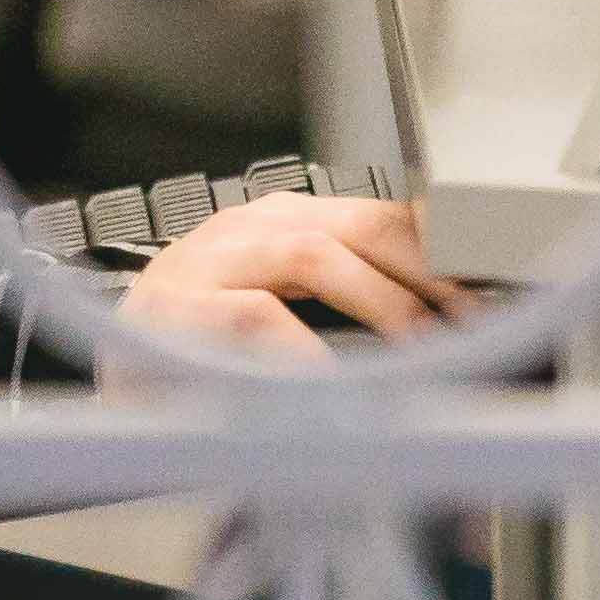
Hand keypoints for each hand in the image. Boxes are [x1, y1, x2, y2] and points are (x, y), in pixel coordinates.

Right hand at [116, 190, 464, 363]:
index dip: (437, 250)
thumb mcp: (288, 321)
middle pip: (358, 225)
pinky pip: (259, 315)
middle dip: (425, 272)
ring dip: (381, 304)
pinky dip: (308, 350)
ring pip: (315, 256)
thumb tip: (442, 330)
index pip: (376, 216)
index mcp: (281, 224)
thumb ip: (351, 309)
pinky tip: (341, 383)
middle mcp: (249, 227)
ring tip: (422, 348)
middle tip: (471, 321)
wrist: (111, 380)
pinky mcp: (179, 306)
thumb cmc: (205, 356)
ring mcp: (209, 260)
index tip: (488, 288)